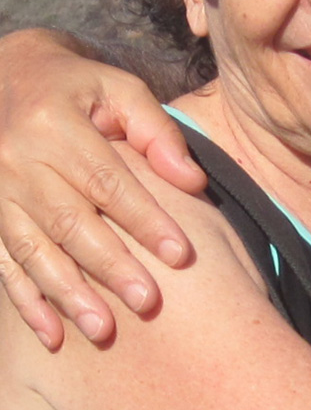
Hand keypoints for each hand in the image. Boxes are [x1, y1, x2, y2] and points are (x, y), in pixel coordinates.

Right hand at [0, 28, 206, 346]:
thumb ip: (157, 132)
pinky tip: (53, 333)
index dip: (145, 220)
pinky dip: (27, 302)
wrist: (5, 76)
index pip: (108, 181)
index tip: (181, 254)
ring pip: (34, 251)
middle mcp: (16, 160)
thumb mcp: (119, 88)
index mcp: (53, 124)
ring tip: (104, 328)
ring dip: (69, 294)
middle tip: (148, 303)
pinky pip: (3, 264)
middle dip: (111, 267)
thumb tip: (193, 182)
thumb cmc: (77, 85)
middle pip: (70, 222)